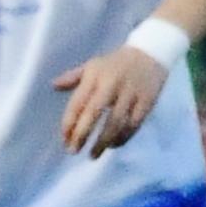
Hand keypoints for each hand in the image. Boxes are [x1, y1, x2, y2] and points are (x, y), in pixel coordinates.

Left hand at [53, 43, 170, 155]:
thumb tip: (53, 86)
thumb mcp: (93, 65)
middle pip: (95, 114)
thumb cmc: (116, 62)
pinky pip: (134, 124)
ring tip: (93, 154)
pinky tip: (114, 145)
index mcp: (95, 77)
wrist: (152, 52)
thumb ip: (73, 77)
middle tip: (73, 151)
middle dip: (82, 135)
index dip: (69, 123)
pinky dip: (123, 137)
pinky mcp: (147, 101)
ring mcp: (131, 94)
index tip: (64, 139)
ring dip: (103, 141)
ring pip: (115, 122)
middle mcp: (112, 85)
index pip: (78, 103)